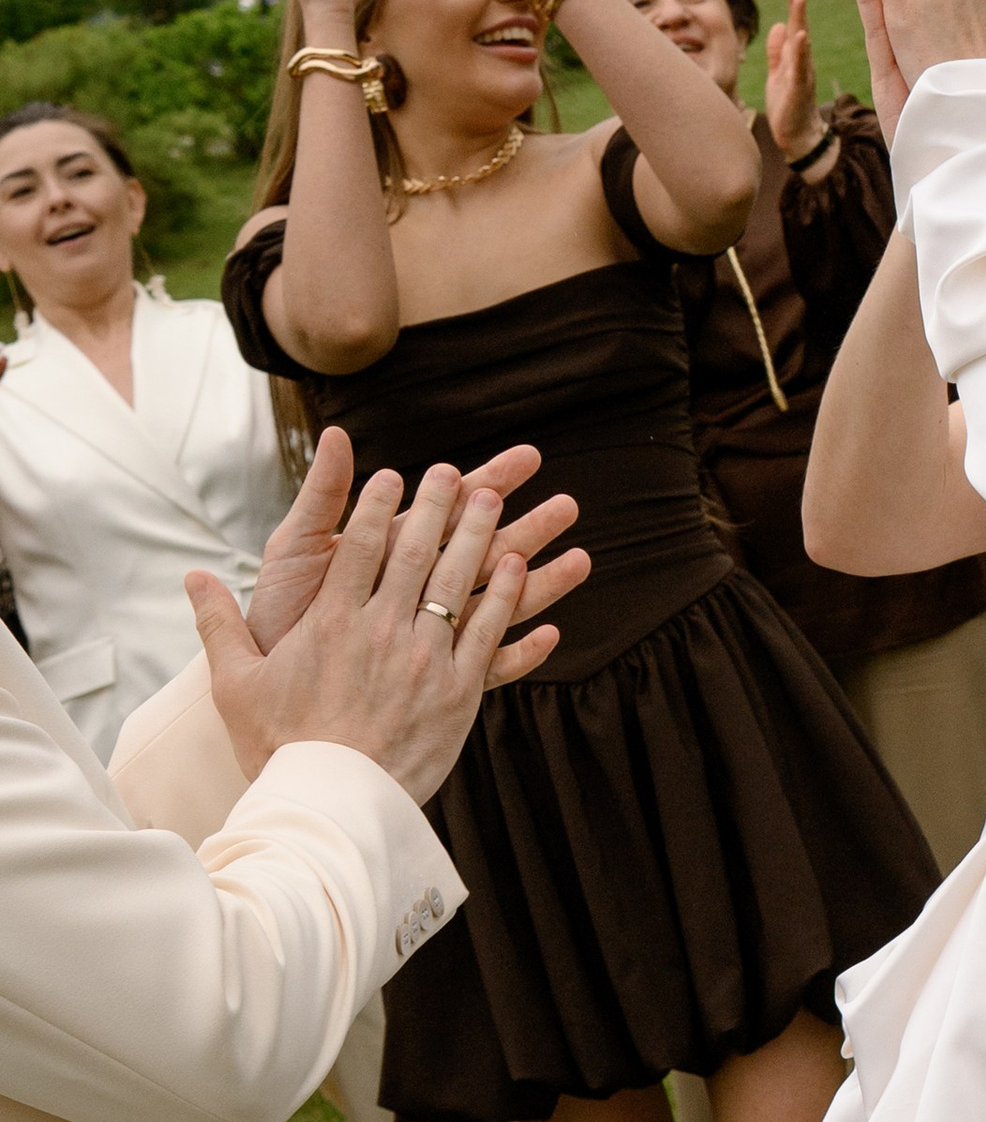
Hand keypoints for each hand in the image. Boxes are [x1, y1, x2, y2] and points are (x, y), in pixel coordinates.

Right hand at [190, 462, 560, 803]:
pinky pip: (490, 633)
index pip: (359, 548)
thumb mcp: (235, 683)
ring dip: (477, 535)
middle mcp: (382, 631)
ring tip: (492, 499)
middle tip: (450, 472)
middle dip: (435, 505)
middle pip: (416, 553)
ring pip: (458, 583)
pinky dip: (506, 596)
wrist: (329, 805)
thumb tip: (191, 576)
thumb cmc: (278, 747)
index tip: (392, 475)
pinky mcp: (458, 692)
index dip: (377, 506)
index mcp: (331, 622)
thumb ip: (217, 624)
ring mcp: (425, 660)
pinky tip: (519, 566)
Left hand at [245, 425, 588, 655]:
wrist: (266, 688)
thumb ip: (323, 495)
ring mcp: (430, 634)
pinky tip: (550, 636)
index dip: (489, 481)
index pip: (451, 510)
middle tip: (569, 505)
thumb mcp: (294, 548)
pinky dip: (519, 654)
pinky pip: (485, 667)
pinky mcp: (432, 679)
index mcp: (393, 554)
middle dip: (528, 527)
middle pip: (484, 553)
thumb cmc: (279, 616)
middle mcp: (418, 591)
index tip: (529, 457)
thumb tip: (336, 433)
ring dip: (540, 584)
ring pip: (498, 605)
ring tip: (582, 560)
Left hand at [763, 0, 823, 160]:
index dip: (794, 3)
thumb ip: (778, 51)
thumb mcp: (778, 73)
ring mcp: (802, 73)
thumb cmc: (788, 106)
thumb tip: (779, 25)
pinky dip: (801, 51)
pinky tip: (801, 36)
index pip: (795, 24)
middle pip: (800, 26)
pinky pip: (801, 67)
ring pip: (803, 42)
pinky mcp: (800, 88)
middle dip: (798, 3)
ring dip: (801, 19)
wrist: (798, 137)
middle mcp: (802, 61)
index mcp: (795, 57)